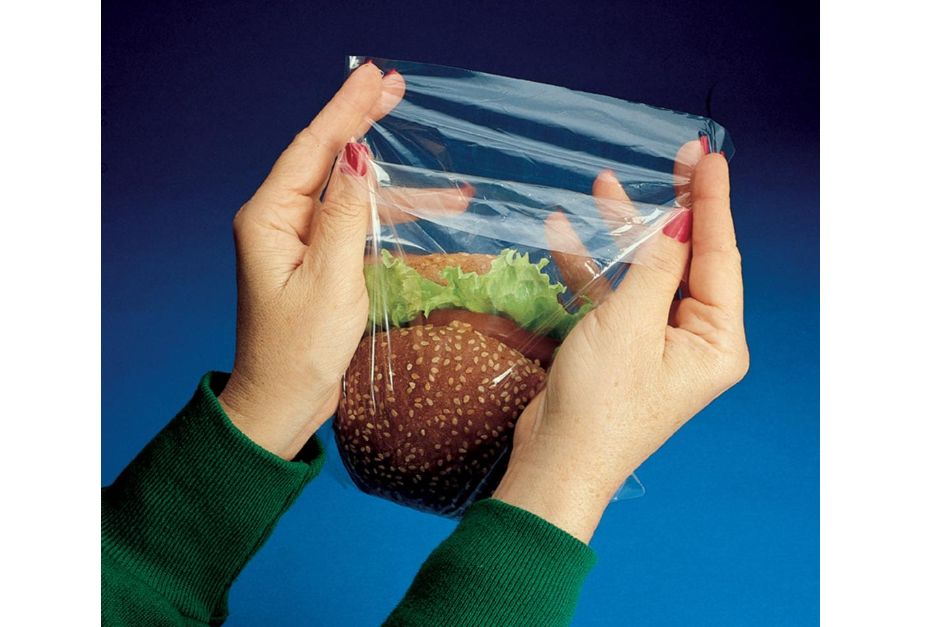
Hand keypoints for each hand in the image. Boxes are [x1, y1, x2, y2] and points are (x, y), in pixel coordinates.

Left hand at [216, 64, 405, 459]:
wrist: (281, 402)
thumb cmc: (297, 352)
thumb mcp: (329, 282)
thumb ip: (343, 216)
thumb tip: (356, 156)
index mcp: (269, 219)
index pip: (313, 148)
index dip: (347, 110)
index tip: (374, 76)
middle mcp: (278, 221)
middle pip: (326, 157)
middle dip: (363, 123)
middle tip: (394, 86)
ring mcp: (296, 240)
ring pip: (347, 193)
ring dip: (393, 184)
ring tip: (446, 181)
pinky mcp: (314, 259)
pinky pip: (352, 222)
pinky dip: (386, 215)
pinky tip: (423, 211)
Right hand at [492, 148, 748, 541]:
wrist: (557, 461)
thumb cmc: (601, 402)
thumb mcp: (631, 322)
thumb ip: (657, 265)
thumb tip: (681, 220)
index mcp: (717, 340)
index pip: (720, 256)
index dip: (711, 202)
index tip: (707, 157)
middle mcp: (695, 340)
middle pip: (686, 259)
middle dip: (670, 211)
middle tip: (673, 159)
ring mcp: (657, 343)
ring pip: (647, 272)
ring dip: (623, 234)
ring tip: (603, 187)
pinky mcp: (623, 347)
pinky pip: (615, 296)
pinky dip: (593, 268)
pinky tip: (565, 235)